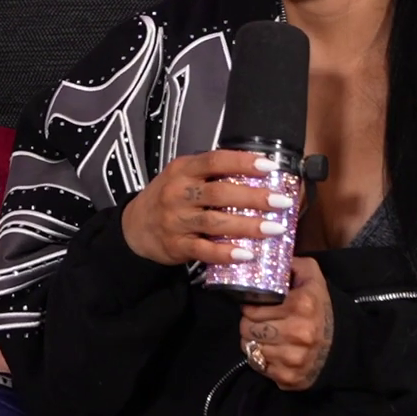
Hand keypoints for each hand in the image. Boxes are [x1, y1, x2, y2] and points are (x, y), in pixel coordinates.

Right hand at [120, 149, 292, 266]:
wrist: (134, 227)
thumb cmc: (167, 197)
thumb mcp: (182, 176)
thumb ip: (211, 174)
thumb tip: (259, 174)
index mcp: (182, 170)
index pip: (215, 161)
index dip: (243, 162)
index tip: (270, 166)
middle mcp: (178, 193)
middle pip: (219, 193)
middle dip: (254, 197)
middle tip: (282, 201)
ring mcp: (176, 220)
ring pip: (215, 223)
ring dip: (247, 226)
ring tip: (275, 228)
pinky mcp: (176, 245)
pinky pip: (204, 250)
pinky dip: (226, 253)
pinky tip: (246, 254)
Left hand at [239, 257, 333, 389]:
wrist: (346, 344)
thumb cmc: (321, 308)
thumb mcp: (312, 277)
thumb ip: (289, 264)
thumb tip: (262, 259)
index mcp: (301, 305)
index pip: (252, 308)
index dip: (250, 306)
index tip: (255, 306)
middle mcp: (297, 333)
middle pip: (247, 329)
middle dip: (249, 323)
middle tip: (259, 321)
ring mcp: (293, 358)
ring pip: (250, 348)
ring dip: (253, 341)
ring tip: (266, 335)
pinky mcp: (289, 378)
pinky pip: (259, 366)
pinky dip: (261, 359)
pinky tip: (274, 351)